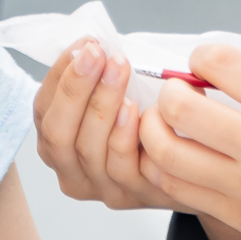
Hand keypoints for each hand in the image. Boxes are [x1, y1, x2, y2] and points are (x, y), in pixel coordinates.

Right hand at [32, 38, 184, 210]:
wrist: (197, 166)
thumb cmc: (149, 122)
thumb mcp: (116, 97)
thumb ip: (97, 77)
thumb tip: (89, 43)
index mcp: (57, 143)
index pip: (43, 109)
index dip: (59, 75)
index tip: (84, 44)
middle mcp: (73, 171)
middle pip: (58, 133)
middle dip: (75, 87)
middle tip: (97, 54)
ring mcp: (103, 189)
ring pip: (87, 148)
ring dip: (101, 104)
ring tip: (117, 70)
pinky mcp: (137, 196)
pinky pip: (121, 167)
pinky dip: (123, 135)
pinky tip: (134, 109)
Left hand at [135, 41, 240, 239]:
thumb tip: (238, 55)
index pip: (220, 63)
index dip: (201, 58)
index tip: (205, 68)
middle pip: (182, 106)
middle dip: (169, 91)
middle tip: (177, 93)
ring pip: (167, 150)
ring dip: (152, 129)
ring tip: (162, 122)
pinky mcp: (239, 218)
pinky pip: (177, 188)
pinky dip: (161, 166)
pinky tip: (173, 155)